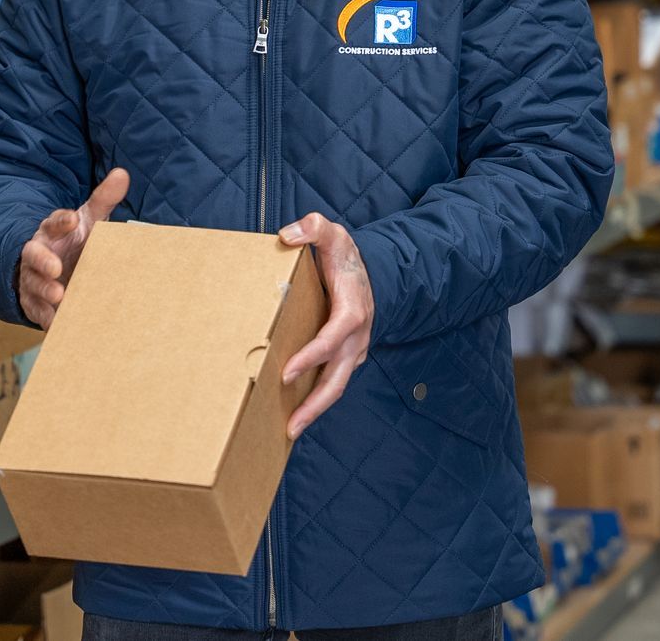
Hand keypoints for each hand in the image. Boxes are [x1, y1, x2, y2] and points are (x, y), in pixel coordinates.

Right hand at [18, 168, 128, 329]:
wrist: (58, 268)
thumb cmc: (75, 240)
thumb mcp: (88, 219)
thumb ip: (103, 199)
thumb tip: (122, 173)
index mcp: (52, 230)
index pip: (54, 222)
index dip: (62, 221)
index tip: (73, 220)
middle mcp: (38, 253)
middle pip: (34, 254)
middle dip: (43, 261)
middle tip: (56, 267)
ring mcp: (32, 278)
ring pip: (32, 283)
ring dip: (44, 290)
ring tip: (60, 296)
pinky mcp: (33, 301)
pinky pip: (35, 309)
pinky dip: (44, 316)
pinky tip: (55, 322)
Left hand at [278, 212, 375, 438]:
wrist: (373, 273)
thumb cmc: (347, 258)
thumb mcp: (334, 234)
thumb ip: (313, 228)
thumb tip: (288, 236)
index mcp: (352, 311)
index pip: (331, 340)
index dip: (310, 356)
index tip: (286, 372)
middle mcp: (356, 338)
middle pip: (337, 379)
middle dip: (315, 405)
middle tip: (291, 426)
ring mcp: (354, 351)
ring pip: (336, 386)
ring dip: (314, 409)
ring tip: (290, 430)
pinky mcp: (347, 357)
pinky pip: (332, 380)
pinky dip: (316, 398)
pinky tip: (295, 411)